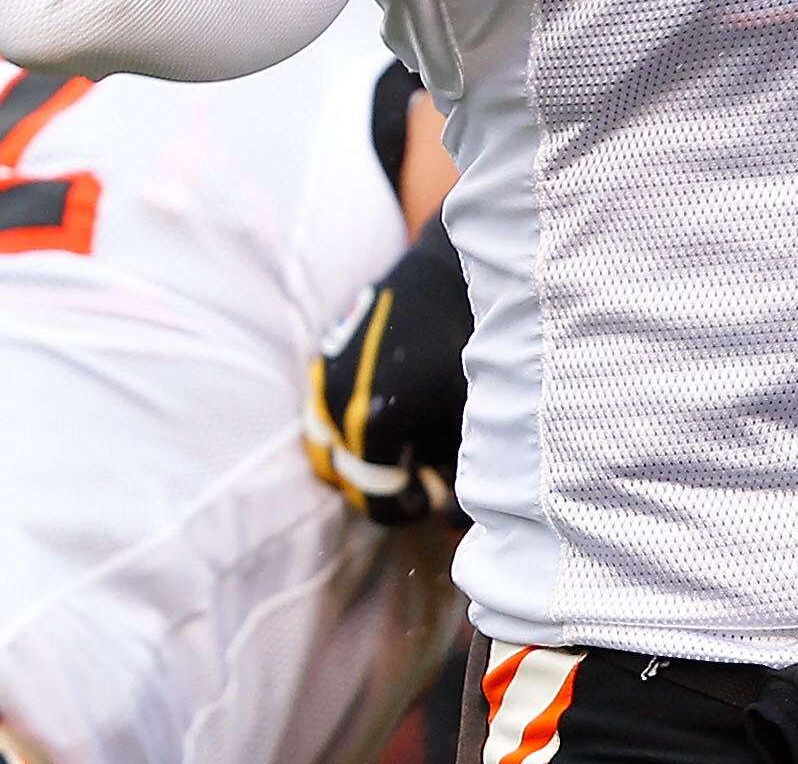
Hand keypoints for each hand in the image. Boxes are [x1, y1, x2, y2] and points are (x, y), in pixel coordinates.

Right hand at [305, 275, 456, 525]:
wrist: (446, 272)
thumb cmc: (468, 344)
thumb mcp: (473, 414)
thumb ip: (462, 472)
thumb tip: (447, 525)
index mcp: (377, 424)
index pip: (378, 502)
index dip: (408, 510)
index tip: (431, 498)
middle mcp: (340, 406)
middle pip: (350, 479)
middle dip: (385, 486)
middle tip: (421, 475)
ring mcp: (326, 381)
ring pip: (330, 450)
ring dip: (360, 461)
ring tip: (402, 449)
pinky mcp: (324, 361)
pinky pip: (325, 417)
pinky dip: (348, 430)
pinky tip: (389, 416)